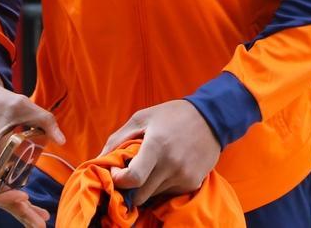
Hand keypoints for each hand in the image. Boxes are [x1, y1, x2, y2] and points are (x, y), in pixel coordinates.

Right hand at [0, 69, 65, 227]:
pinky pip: (3, 187)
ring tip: (40, 220)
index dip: (2, 195)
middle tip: (39, 224)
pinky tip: (33, 207)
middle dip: (17, 210)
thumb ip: (44, 119)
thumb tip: (61, 140)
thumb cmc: (1, 101)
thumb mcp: (24, 104)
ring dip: (19, 208)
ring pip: (0, 194)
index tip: (23, 195)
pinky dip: (17, 198)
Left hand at [100, 99, 221, 206]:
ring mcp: (184, 176)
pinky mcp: (193, 183)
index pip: (133, 178)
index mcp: (156, 146)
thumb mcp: (142, 117)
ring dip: (146, 187)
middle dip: (130, 189)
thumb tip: (98, 160)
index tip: (117, 172)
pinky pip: (169, 194)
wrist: (212, 118)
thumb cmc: (172, 115)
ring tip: (150, 168)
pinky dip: (162, 186)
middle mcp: (171, 165)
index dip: (119, 180)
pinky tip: (167, 169)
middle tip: (129, 175)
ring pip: (154, 196)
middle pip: (140, 195)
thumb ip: (117, 139)